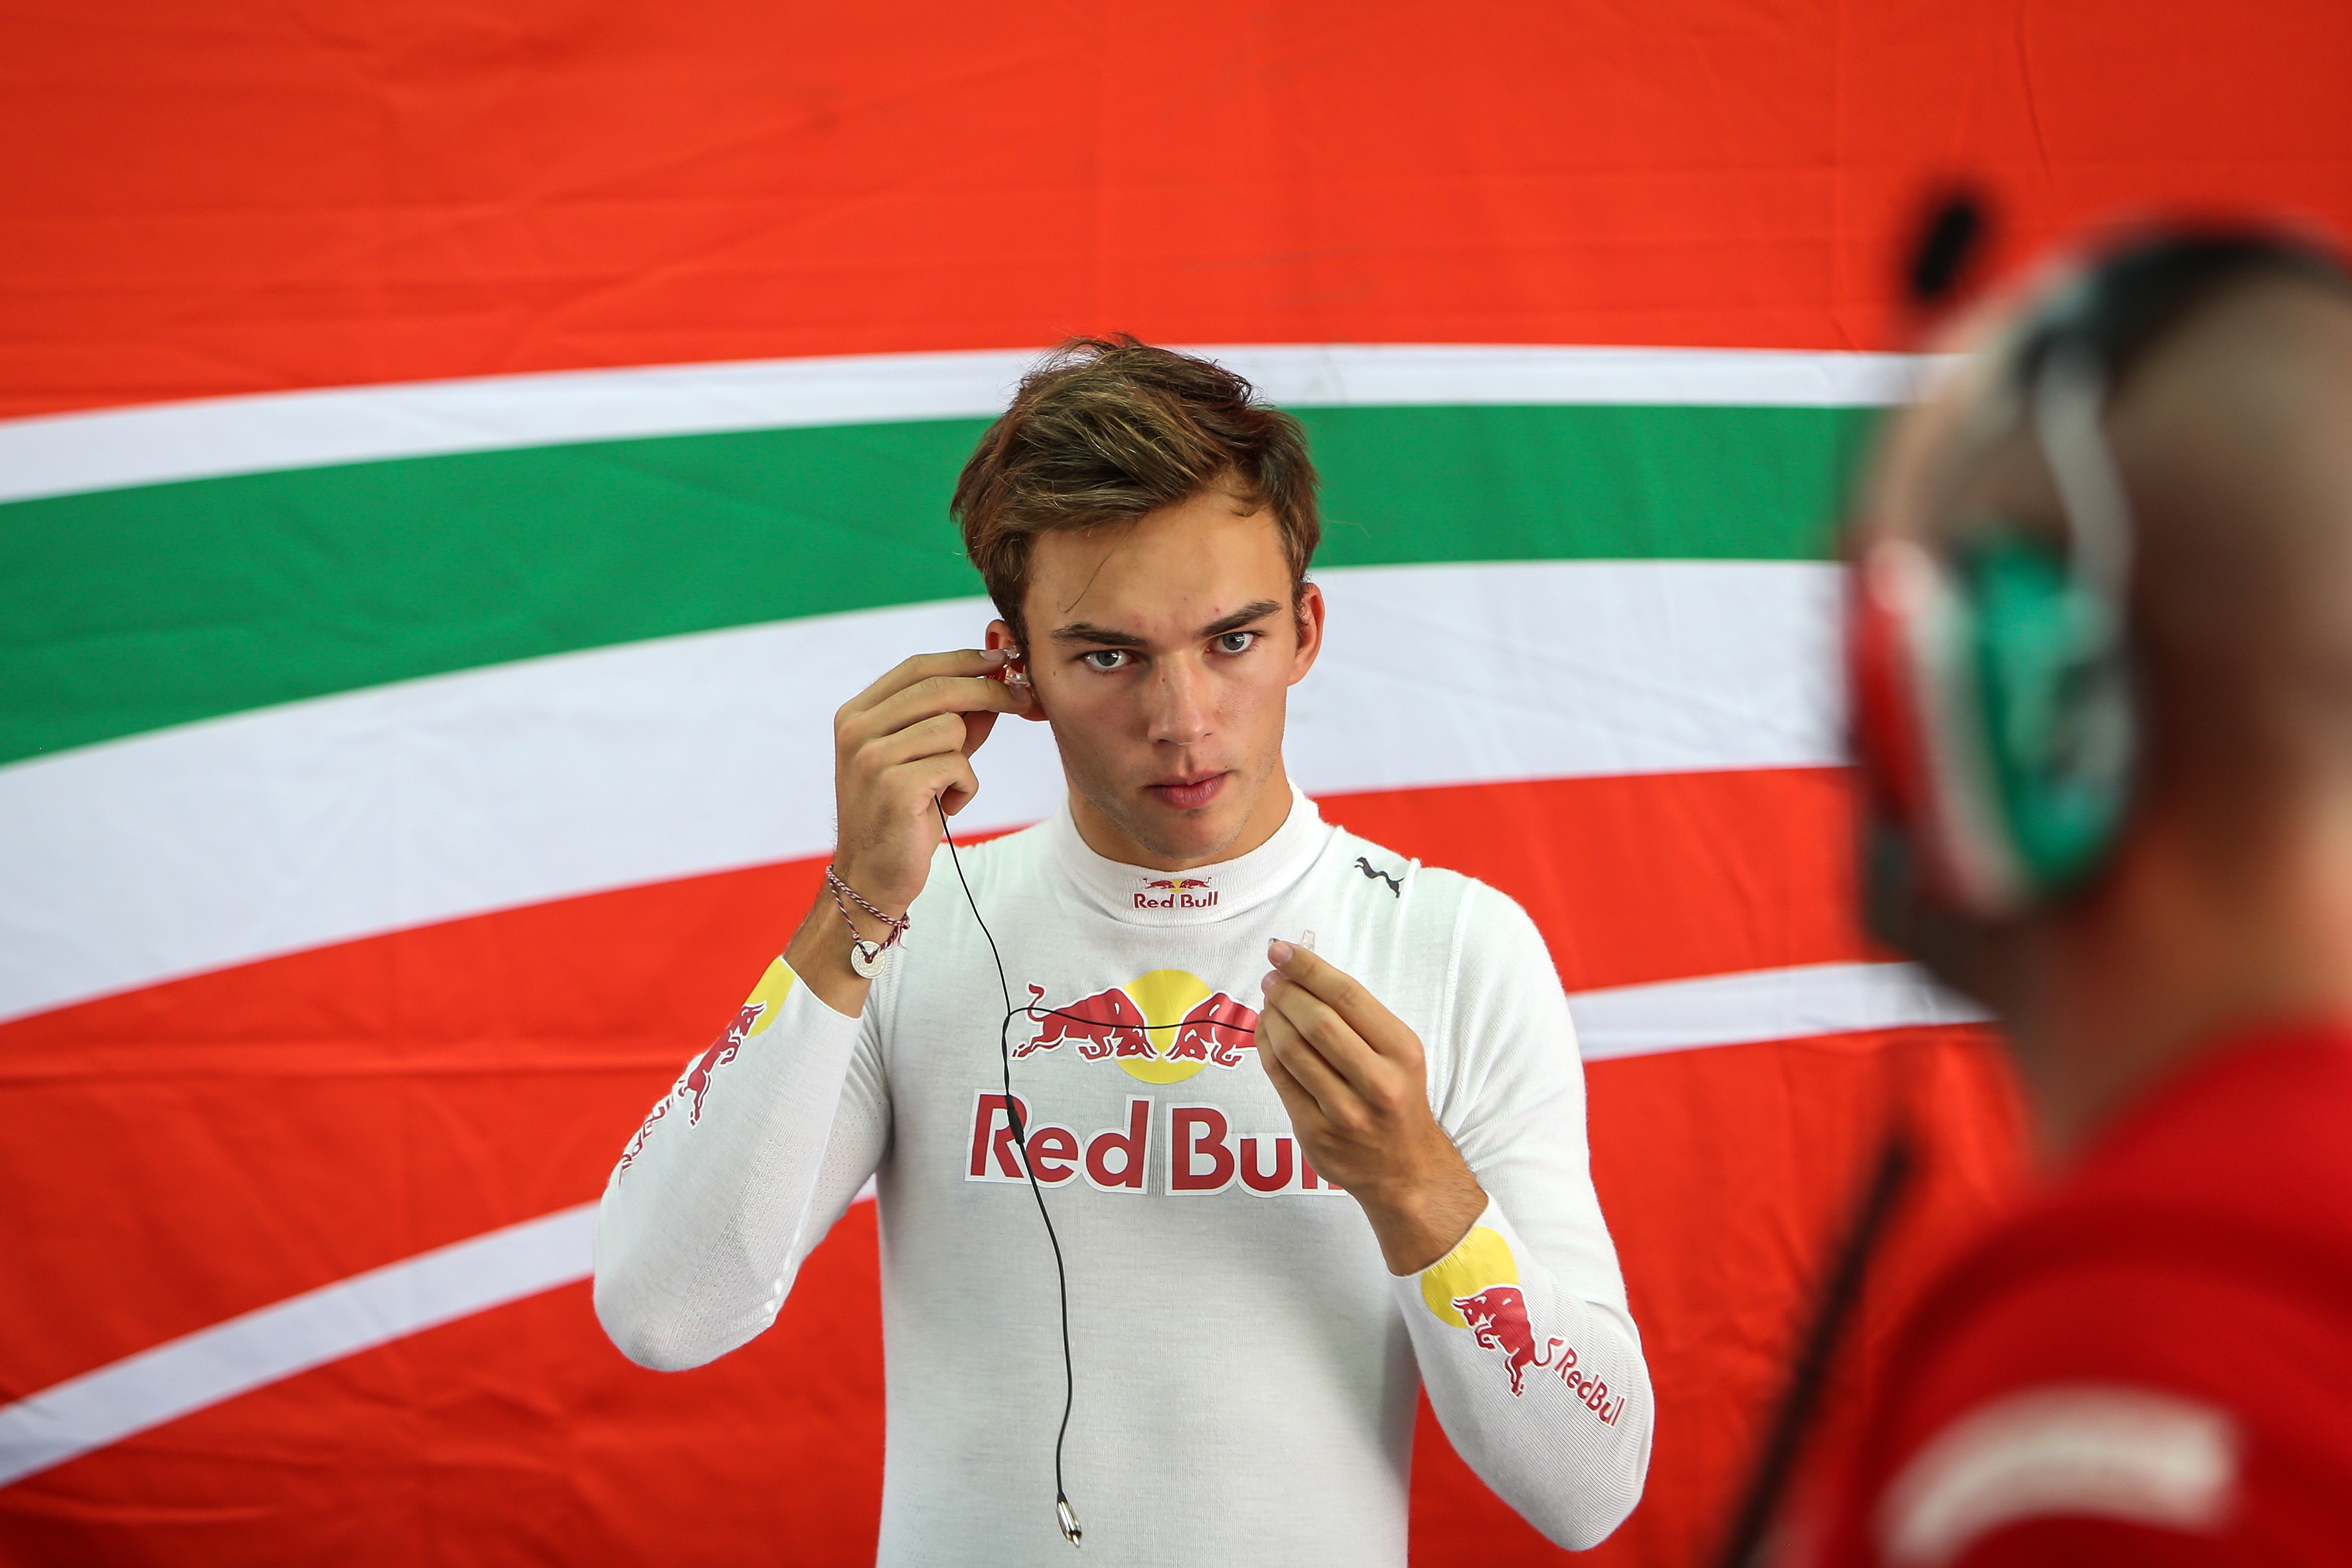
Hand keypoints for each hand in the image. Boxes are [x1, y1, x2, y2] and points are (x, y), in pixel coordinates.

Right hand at [786, 647, 1031, 1010]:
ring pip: (951, 726)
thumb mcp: (927, 757)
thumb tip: (998, 680)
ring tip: (946, 789)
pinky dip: (964, 788)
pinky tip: (943, 808)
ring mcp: (871, 756)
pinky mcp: (893, 785)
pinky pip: (957, 765)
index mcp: (857, 714)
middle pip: (939, 686)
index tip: (1005, 660)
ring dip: (964, 760)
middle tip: (1024, 699)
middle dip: (990, 690)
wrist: (873, 875)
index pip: (917, 667)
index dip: (965, 659)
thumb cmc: (903, 814)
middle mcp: (857, 730)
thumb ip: (956, 719)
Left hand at [1256, 941, 1487, 1273]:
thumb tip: (1300, 973)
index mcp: (1402, 1052)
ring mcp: (1344, 1113)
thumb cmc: (1397, 1098)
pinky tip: (1265, 1033)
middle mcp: (1377, 1083)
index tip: (1282, 950)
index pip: (1348, 997)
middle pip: (1317, 1022)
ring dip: (1271, 1017)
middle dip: (1286, 992)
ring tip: (1268, 1002)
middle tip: (1272, 978)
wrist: (1404, 1169)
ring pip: (1292, 1051)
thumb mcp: (1398, 1053)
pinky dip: (1266, 1048)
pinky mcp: (1315, 1134)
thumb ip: (1357, 1018)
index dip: (1309, 969)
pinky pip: (1280, 1080)